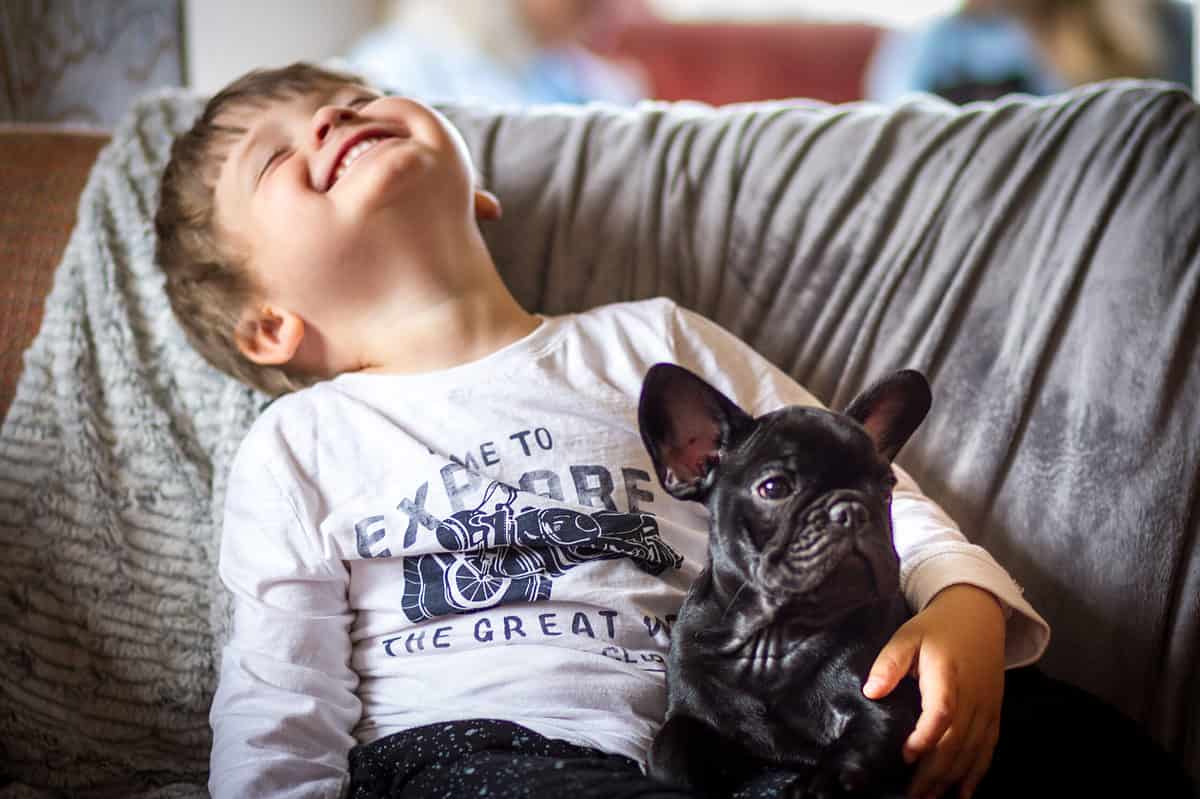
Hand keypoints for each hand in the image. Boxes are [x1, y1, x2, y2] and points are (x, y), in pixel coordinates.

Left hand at [862, 584, 1005, 798]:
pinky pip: (988, 747)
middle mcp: (972, 694)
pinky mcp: (995, 711)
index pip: (942, 712)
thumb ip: (890, 662)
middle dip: (935, 772)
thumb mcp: (907, 635)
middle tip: (914, 796)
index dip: (926, 737)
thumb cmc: (936, 627)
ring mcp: (987, 705)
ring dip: (953, 778)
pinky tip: (964, 793)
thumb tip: (871, 690)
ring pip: (973, 749)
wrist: (978, 615)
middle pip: (957, 740)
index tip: (905, 756)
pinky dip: (977, 772)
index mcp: (947, 674)